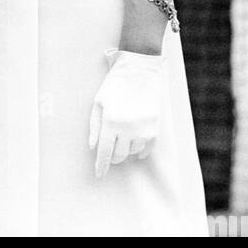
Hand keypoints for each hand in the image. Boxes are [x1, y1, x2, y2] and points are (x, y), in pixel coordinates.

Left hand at [89, 49, 162, 176]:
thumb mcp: (99, 102)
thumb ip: (94, 126)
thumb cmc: (114, 86)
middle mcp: (127, 129)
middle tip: (109, 150)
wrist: (140, 73)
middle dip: (112, 156)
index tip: (98, 175)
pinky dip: (138, 151)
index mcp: (110, 121)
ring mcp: (142, 130)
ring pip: (131, 153)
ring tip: (121, 137)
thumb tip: (93, 148)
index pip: (104, 152)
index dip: (101, 165)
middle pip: (118, 155)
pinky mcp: (154, 130)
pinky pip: (146, 150)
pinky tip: (133, 145)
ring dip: (124, 150)